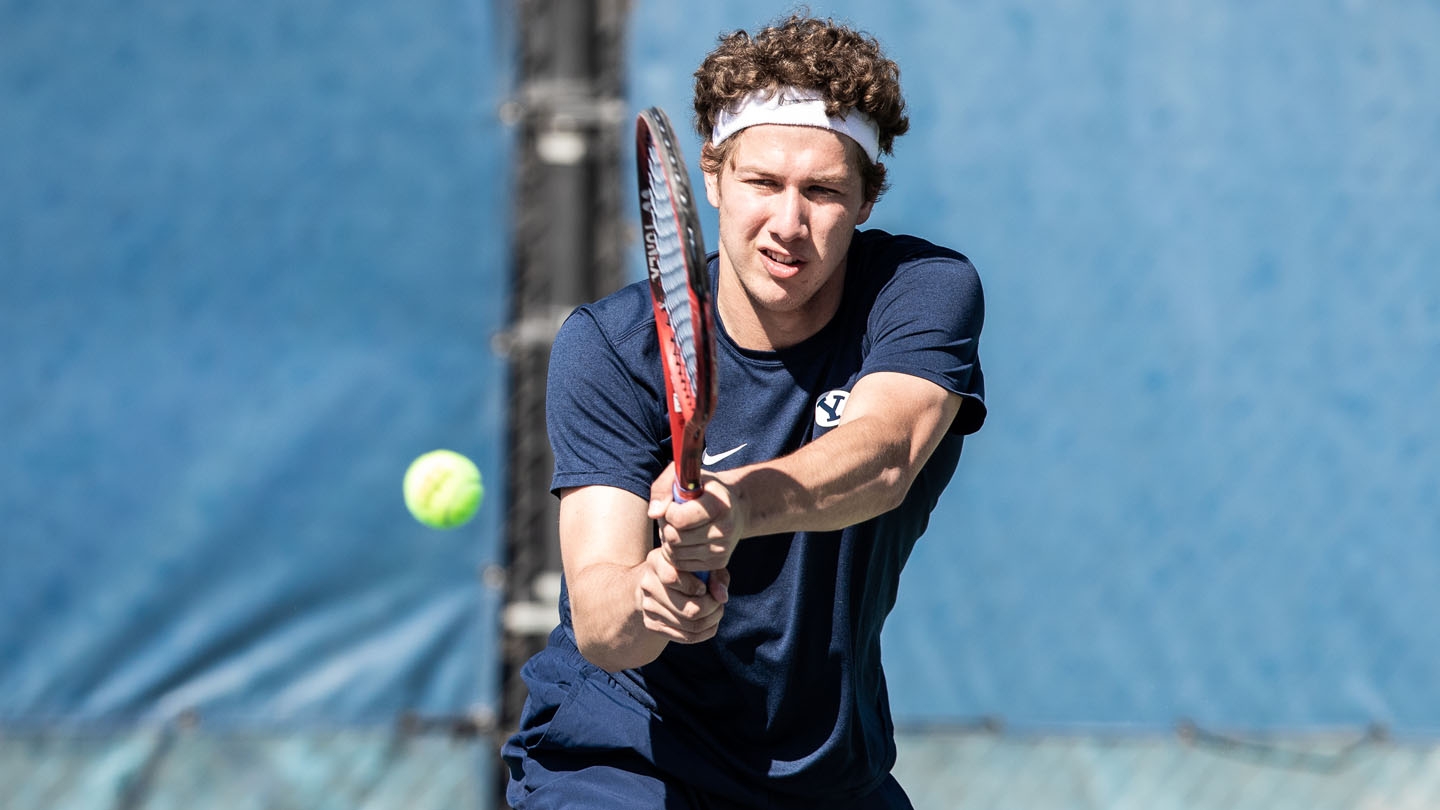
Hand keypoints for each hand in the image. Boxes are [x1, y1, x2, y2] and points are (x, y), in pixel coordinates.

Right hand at [634, 545, 729, 643]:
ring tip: (716, 610)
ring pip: (692, 626)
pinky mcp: (651, 625)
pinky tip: (709, 622)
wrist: (658, 585)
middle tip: (718, 603)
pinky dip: (705, 632)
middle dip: (713, 608)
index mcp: (658, 561)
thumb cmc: (687, 572)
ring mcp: (648, 607)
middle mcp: (648, 584)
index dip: (695, 587)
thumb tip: (721, 597)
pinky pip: (688, 637)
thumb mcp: (703, 565)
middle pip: (690, 610)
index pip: (672, 579)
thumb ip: (716, 576)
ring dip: (712, 620)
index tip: (704, 587)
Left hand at [648, 465, 746, 581]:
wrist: (733, 508)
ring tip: (677, 527)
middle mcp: (725, 529)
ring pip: (674, 553)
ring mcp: (722, 549)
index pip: (679, 519)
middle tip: (671, 517)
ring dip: (667, 540)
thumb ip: (663, 487)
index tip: (674, 504)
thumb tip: (654, 513)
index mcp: (720, 505)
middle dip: (666, 526)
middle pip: (674, 538)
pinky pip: (680, 564)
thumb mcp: (685, 476)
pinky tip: (682, 540)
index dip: (668, 511)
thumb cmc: (704, 489)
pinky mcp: (718, 563)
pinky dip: (674, 553)